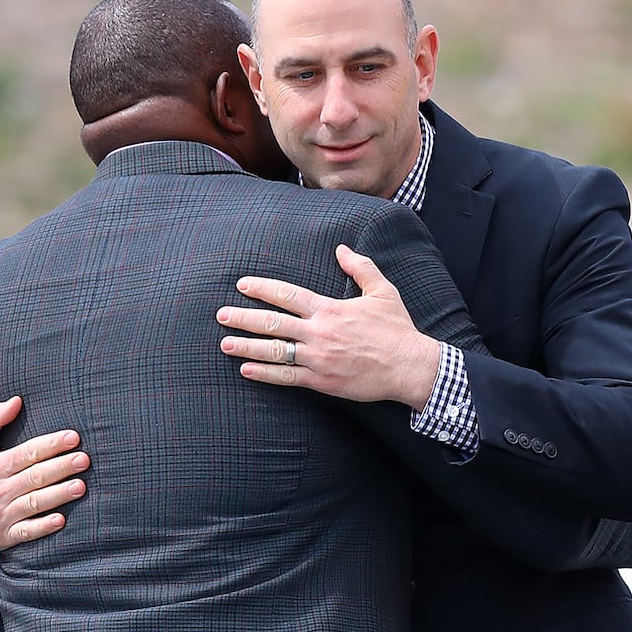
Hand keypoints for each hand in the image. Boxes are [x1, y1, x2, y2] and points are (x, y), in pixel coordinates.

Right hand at [0, 396, 88, 550]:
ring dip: (57, 495)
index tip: (73, 438)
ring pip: (33, 503)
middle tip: (84, 460)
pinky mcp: (6, 535)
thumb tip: (16, 400)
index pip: (26, 453)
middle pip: (34, 477)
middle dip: (60, 468)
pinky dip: (43, 527)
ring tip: (81, 486)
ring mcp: (1, 514)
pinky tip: (61, 520)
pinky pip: (26, 532)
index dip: (50, 445)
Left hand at [217, 245, 442, 407]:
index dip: (262, 289)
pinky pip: (288, 377)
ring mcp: (319, 358)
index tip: (242, 286)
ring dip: (247, 346)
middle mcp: (319, 332)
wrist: (410, 366)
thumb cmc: (397, 329)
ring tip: (225, 344)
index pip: (287, 295)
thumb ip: (360, 268)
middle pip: (273, 322)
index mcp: (330, 309)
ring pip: (275, 351)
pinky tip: (247, 370)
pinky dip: (265, 374)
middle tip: (221, 315)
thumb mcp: (382, 291)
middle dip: (243, 317)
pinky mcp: (323, 381)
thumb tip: (342, 249)